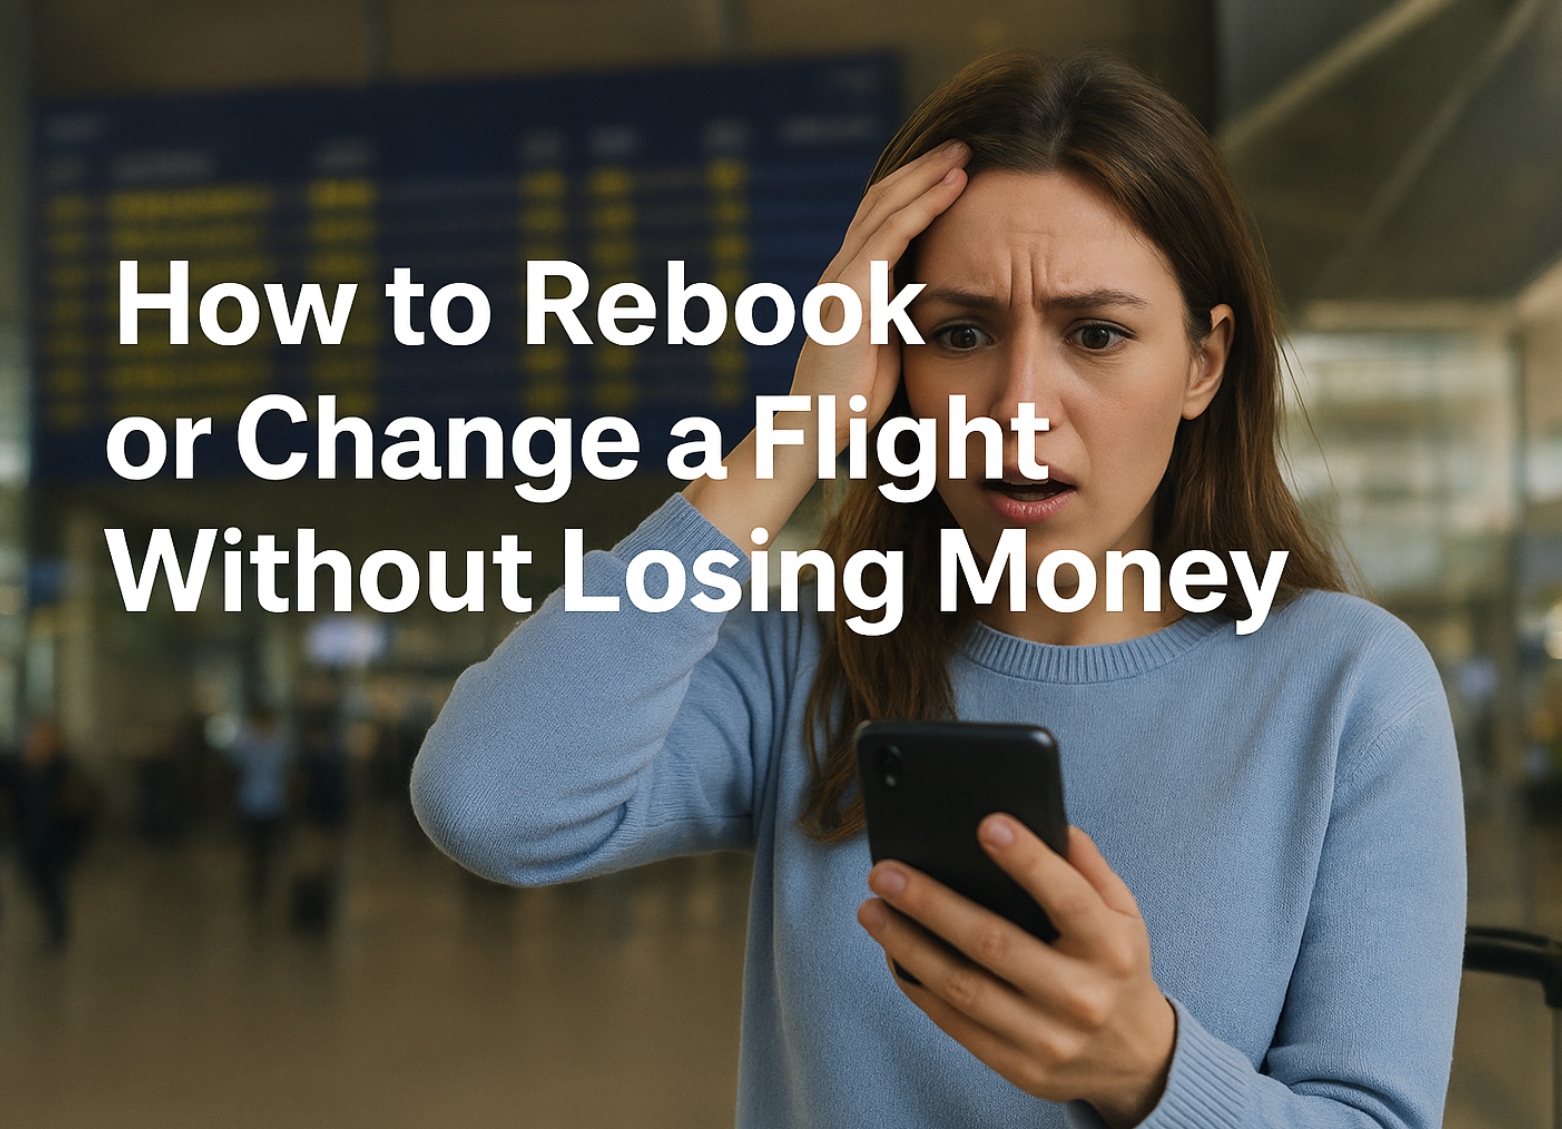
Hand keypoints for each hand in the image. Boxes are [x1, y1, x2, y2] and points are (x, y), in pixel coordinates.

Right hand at [685, 139, 968, 550]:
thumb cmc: (851, 400)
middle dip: (922, 170)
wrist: (815, 428)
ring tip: (963, 152)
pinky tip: (953, 187)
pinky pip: (890, 236)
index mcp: (850, 282)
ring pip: (885, 208)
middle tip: (963, 143)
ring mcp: (842, 277)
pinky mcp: (850, 292)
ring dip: (927, 176)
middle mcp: (842, 270)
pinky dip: (923, 206)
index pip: (881, 220)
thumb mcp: (887, 344)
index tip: (952, 169)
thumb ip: (900, 313)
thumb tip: (932, 296)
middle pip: (881, 201)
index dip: (914, 190)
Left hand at [856, 817, 1175, 1128]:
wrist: (1138, 1060)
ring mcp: (1049, 1038)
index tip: (986, 824)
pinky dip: (919, 987)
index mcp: (1111, 948)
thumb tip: (1051, 824)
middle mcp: (1080, 996)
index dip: (1027, 859)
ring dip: (908, 946)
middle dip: (931, 904)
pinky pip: (957, 1024)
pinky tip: (894, 955)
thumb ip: (1089, 868)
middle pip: (994, 943)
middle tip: (885, 873)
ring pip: (963, 987)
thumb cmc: (1118, 969)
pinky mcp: (1021, 1067)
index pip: (1067, 896)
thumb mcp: (1124, 915)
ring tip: (872, 911)